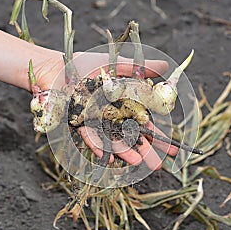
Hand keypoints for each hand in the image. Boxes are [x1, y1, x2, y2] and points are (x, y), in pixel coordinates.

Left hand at [31, 52, 178, 169]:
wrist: (57, 67)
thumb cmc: (86, 64)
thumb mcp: (119, 63)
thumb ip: (142, 67)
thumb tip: (167, 65)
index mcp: (125, 104)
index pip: (146, 123)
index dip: (160, 136)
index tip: (173, 150)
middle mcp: (113, 116)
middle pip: (132, 136)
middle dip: (146, 151)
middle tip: (158, 166)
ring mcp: (97, 123)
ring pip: (114, 140)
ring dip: (125, 152)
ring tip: (138, 164)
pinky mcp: (80, 124)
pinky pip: (90, 136)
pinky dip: (99, 146)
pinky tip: (109, 158)